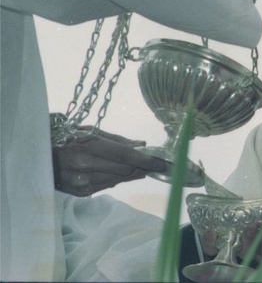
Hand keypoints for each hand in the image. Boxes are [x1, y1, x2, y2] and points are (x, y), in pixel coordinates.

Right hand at [52, 127, 166, 195]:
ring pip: (118, 180)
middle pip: (124, 170)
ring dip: (133, 174)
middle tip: (156, 164)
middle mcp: (84, 167)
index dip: (146, 160)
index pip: (125, 156)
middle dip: (142, 167)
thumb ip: (116, 140)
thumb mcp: (88, 131)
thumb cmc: (63, 137)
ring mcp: (81, 183)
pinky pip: (106, 186)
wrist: (36, 157)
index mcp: (87, 147)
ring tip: (143, 169)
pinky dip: (117, 179)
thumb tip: (141, 145)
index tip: (162, 162)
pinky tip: (124, 174)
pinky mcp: (79, 193)